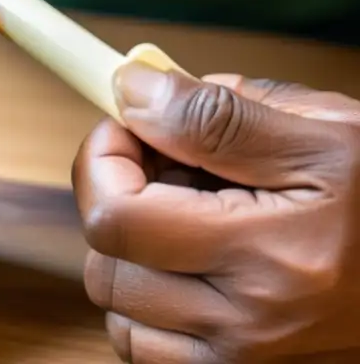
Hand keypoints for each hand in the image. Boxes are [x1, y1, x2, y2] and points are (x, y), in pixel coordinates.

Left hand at [72, 63, 359, 362]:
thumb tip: (131, 90)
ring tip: (186, 220)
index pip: (116, 217)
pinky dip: (149, 307)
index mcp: (272, 255)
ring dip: (131, 257)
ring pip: (119, 312)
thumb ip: (218, 115)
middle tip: (163, 166)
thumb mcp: (327, 135)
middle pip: (107, 265)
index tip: (126, 127)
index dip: (102, 158)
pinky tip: (191, 268)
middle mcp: (251, 326)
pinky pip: (147, 350)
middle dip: (117, 200)